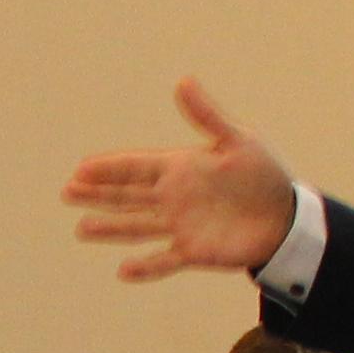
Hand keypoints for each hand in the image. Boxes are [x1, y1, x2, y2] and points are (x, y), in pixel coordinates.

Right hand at [61, 76, 302, 282]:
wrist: (286, 217)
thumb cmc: (264, 174)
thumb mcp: (237, 140)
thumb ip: (207, 116)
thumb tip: (183, 82)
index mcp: (181, 168)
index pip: (136, 167)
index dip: (109, 168)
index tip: (81, 168)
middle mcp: (173, 198)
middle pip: (127, 196)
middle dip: (98, 194)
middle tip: (67, 192)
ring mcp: (180, 226)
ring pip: (136, 227)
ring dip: (110, 228)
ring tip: (82, 230)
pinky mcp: (193, 252)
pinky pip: (163, 260)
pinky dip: (145, 267)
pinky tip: (123, 271)